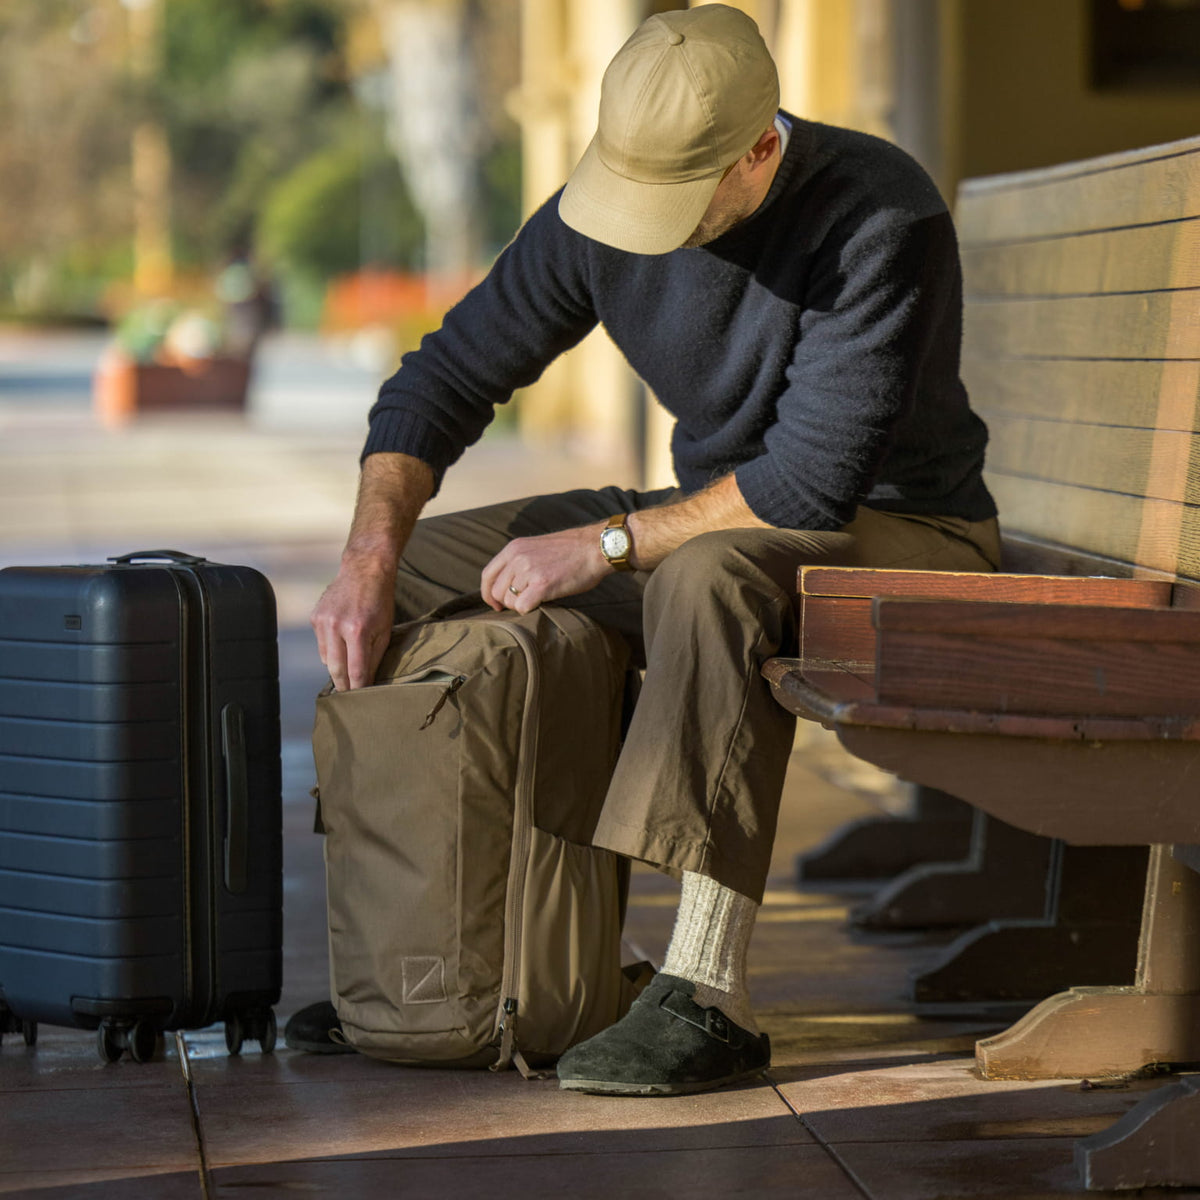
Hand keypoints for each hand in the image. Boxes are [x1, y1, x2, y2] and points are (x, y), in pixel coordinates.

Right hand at [310, 553, 396, 690]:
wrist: (364, 570)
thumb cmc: (380, 601)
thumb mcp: (385, 630)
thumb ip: (375, 657)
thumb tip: (368, 681)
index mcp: (357, 630)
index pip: (355, 670)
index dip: (357, 688)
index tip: (360, 700)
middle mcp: (336, 626)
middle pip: (335, 669)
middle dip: (343, 685)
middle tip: (349, 695)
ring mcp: (322, 621)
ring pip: (325, 659)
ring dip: (336, 667)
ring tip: (347, 669)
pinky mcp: (315, 617)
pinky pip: (321, 644)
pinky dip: (330, 649)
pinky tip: (341, 642)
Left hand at [480, 524, 609, 612]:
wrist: (595, 547)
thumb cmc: (571, 551)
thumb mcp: (537, 547)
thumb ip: (520, 561)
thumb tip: (509, 585)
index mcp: (514, 548)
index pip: (487, 575)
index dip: (488, 594)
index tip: (496, 604)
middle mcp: (517, 558)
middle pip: (497, 591)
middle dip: (508, 602)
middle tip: (524, 603)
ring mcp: (528, 570)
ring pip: (510, 601)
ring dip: (522, 605)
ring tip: (539, 598)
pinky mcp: (542, 584)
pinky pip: (523, 607)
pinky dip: (530, 609)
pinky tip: (543, 602)